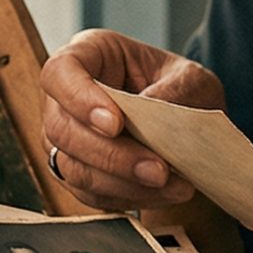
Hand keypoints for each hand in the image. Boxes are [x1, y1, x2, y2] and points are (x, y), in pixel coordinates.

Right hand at [39, 29, 226, 210]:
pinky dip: (129, 197)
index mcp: (88, 55)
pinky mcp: (79, 174)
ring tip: (170, 184)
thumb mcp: (192, 79)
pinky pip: (91, 194)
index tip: (115, 123)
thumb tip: (149, 112)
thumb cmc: (181, 88)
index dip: (79, 98)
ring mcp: (67, 140)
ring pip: (72, 168)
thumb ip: (175, 91)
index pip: (59, 73)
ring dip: (122, 182)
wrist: (189, 120)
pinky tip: (164, 192)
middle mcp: (65, 98)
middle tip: (158, 169)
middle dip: (110, 155)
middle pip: (61, 129)